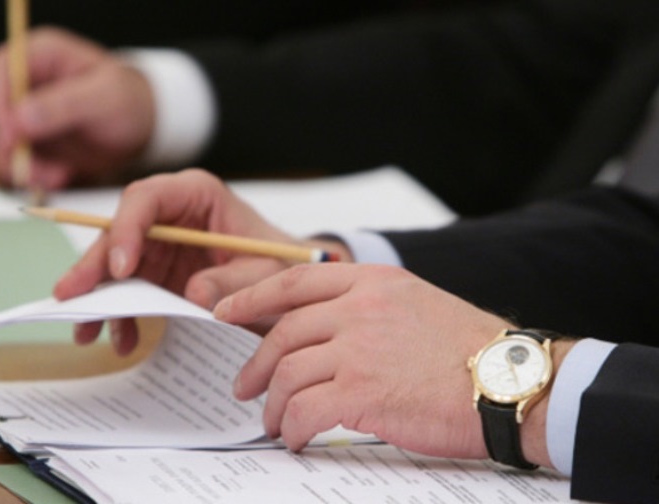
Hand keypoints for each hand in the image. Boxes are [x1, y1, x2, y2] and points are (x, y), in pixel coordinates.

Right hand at [0, 27, 154, 189]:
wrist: (134, 128)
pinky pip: (1, 163)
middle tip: (36, 174)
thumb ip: (64, 105)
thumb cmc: (125, 101)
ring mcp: (10, 112)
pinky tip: (56, 178)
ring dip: (12, 168)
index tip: (11, 141)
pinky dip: (22, 177)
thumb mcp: (105, 97)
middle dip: (1, 149)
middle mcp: (13, 80)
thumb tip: (19, 120)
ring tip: (58, 178)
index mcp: (34, 55)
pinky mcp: (15, 142)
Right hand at [54, 169, 350, 354]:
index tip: (120, 268)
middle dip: (93, 266)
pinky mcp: (158, 273)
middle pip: (119, 232)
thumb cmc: (283, 266)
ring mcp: (160, 245)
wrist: (289, 286)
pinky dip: (122, 316)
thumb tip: (194, 296)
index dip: (125, 229)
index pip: (146, 199)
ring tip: (86, 332)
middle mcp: (170, 215)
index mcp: (197, 195)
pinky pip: (130, 291)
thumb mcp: (270, 272)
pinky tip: (122, 340)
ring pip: (115, 264)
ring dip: (99, 299)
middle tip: (69, 297)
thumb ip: (235, 279)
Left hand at [214, 263, 520, 460]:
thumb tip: (320, 333)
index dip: (251, 296)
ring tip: (274, 422)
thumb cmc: (469, 350)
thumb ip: (366, 308)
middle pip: (283, 331)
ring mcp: (360, 348)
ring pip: (287, 373)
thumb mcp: (415, 305)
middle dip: (255, 364)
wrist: (511, 381)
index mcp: (373, 282)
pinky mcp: (364, 391)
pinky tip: (296, 438)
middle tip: (244, 386)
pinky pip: (305, 409)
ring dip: (273, 403)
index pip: (295, 280)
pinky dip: (291, 427)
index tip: (226, 312)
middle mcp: (362, 308)